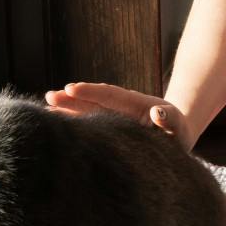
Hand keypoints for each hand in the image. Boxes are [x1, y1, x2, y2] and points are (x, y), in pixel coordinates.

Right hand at [44, 82, 189, 143]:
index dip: (91, 93)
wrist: (175, 135)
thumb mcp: (178, 127)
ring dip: (68, 108)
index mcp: (136, 104)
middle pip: (94, 100)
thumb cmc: (178, 133)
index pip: (110, 95)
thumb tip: (158, 112)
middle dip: (72, 98)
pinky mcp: (109, 127)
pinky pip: (88, 121)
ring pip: (87, 109)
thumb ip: (170, 120)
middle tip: (50, 97)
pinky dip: (73, 121)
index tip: (71, 89)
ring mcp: (113, 116)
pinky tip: (55, 121)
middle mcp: (121, 107)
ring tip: (46, 106)